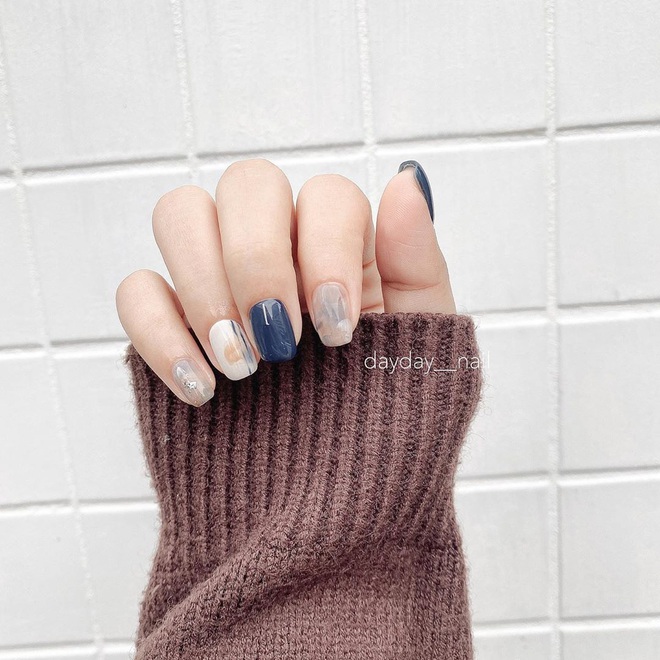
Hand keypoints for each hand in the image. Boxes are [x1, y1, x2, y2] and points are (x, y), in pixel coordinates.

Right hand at [116, 158, 454, 404]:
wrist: (330, 511)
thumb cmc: (384, 429)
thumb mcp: (424, 352)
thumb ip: (417, 266)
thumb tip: (407, 181)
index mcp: (344, 250)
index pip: (326, 194)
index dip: (328, 250)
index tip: (336, 332)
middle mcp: (279, 252)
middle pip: (247, 183)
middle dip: (259, 260)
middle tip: (281, 343)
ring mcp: (219, 285)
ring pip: (182, 213)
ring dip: (207, 286)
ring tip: (243, 365)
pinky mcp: (171, 327)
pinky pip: (136, 291)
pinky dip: (161, 332)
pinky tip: (201, 388)